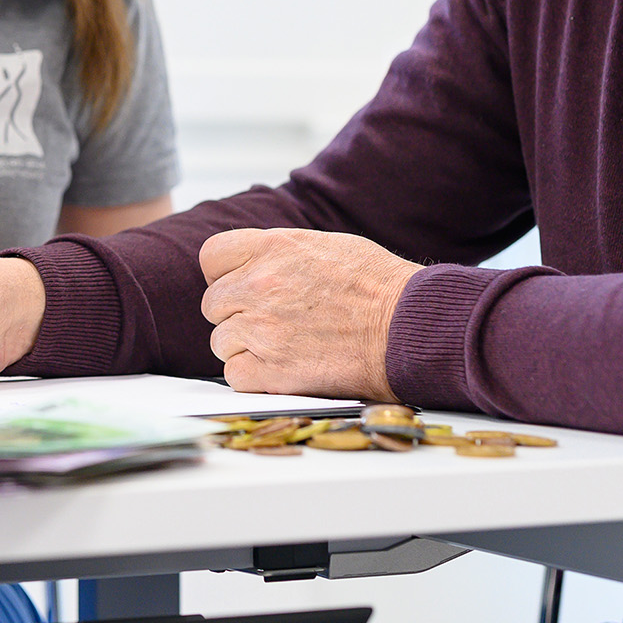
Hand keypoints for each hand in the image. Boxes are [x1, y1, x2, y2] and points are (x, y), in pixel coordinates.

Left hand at [199, 229, 418, 400]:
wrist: (410, 328)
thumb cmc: (380, 286)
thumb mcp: (326, 246)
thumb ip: (280, 254)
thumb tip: (254, 265)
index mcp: (272, 247)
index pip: (212, 257)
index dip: (225, 274)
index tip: (243, 285)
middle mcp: (259, 285)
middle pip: (213, 304)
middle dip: (236, 313)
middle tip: (271, 321)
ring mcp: (262, 329)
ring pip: (221, 341)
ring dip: (245, 346)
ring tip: (285, 345)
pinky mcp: (272, 371)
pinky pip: (234, 375)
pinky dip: (253, 376)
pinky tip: (282, 369)